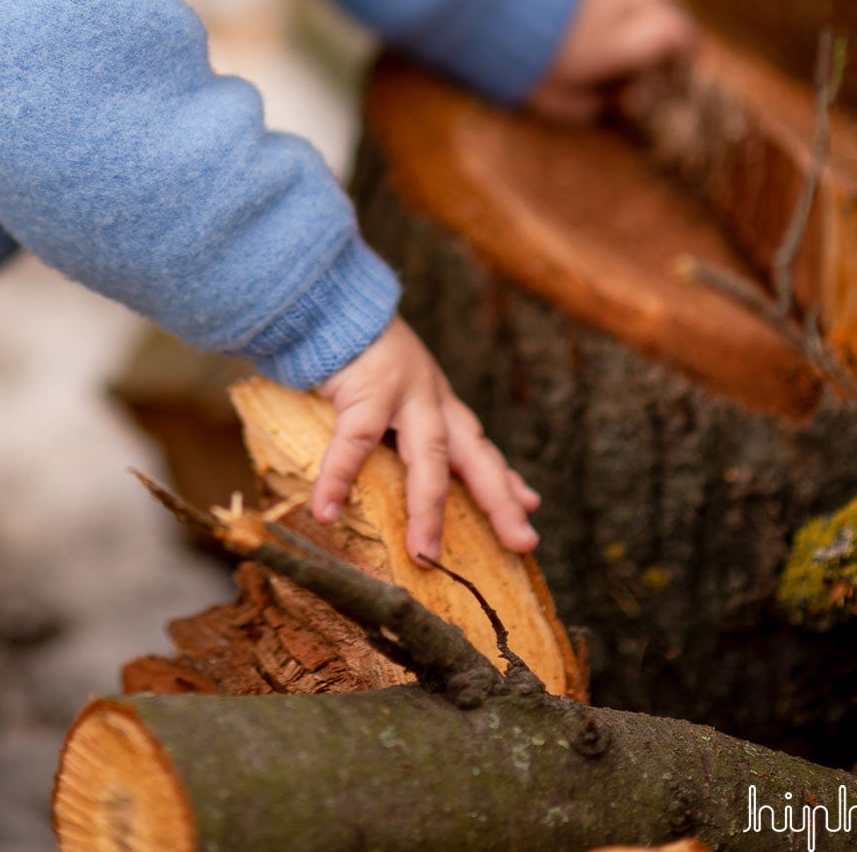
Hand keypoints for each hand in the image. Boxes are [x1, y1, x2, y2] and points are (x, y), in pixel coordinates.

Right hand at [313, 315, 538, 560]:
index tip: (530, 507)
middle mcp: (431, 398)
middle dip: (498, 501)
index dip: (504, 479)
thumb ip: (408, 425)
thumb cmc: (358, 352)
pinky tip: (326, 510)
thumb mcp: (395, 390)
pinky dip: (338, 479)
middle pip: (473, 456)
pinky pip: (353, 443)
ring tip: (424, 554)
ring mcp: (404, 393)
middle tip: (524, 543)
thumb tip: (416, 468)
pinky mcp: (366, 389)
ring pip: (428, 457)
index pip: (479, 446)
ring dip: (428, 508)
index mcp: (438, 401)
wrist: (331, 302)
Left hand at [526, 0, 694, 125]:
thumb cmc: (508, 48)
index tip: (678, 52)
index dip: (684, 42)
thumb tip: (603, 106)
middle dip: (659, 20)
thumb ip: (580, 108)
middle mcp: (622, 0)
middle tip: (640, 33)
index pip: (676, 33)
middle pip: (662, 3)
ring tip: (608, 8)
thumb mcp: (542, 96)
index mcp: (618, 42)